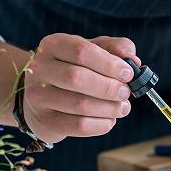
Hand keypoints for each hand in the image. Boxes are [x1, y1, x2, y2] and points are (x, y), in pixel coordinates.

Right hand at [23, 33, 140, 142]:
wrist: (43, 96)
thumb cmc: (73, 68)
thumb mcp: (93, 51)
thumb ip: (114, 48)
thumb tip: (132, 59)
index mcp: (53, 45)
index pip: (81, 51)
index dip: (109, 64)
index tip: (128, 73)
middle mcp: (39, 69)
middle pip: (77, 78)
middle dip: (109, 87)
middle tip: (125, 93)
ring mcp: (38, 96)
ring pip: (79, 104)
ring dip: (109, 108)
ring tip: (122, 107)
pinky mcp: (45, 121)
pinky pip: (78, 125)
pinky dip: (101, 124)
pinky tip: (110, 119)